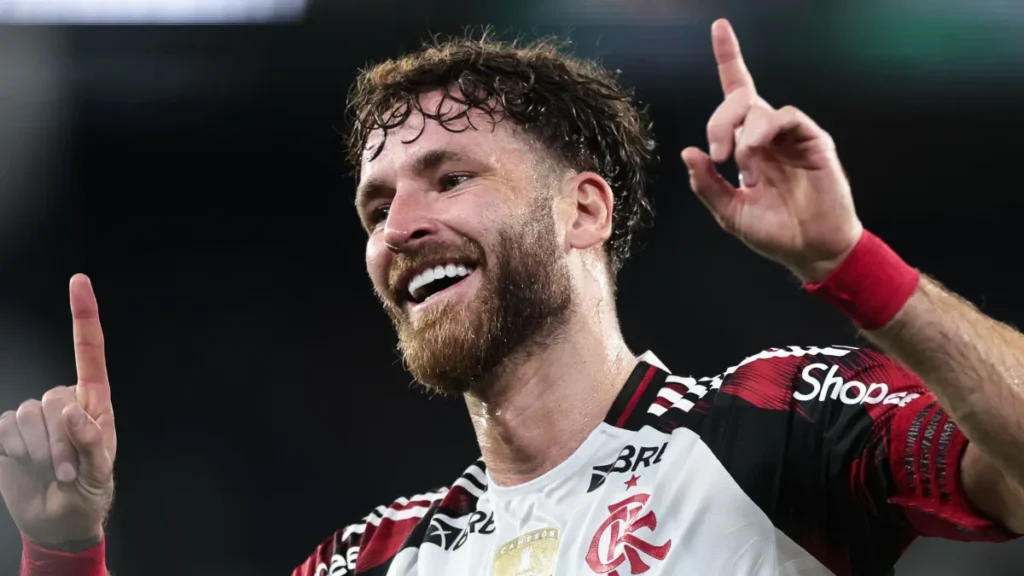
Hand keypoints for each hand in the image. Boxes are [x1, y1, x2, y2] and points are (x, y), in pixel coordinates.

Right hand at [0, 274, 115, 547]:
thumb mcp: (99, 473)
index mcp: (93, 403)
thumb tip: (74, 413)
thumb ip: (90, 444)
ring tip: (52, 473)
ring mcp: (32, 417)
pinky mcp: (6, 434)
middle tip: (68, 472)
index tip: (79, 281)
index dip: (83, 315)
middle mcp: (62, 402)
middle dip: (60, 441)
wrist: (58, 520)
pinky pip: (2, 429)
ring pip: (26, 415)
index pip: (89, 351)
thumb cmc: (88, 493)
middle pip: (52, 400)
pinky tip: (24, 466)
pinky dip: (14, 451)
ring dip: (38, 450)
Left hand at [682, 19, 863, 282]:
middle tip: (717, 156)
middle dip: (719, 121)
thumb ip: (707, 184)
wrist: (810, 251)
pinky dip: (764, 130)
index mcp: (749, 146)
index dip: (729, 59)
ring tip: (743, 167)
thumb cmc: (774, 232)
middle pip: (739, 100)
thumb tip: (688, 152)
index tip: (719, 27)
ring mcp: (792, 136)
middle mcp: (769, 135)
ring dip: (741, 133)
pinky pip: (786, 117)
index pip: (737, 94)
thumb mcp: (729, 212)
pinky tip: (755, 153)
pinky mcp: (813, 140)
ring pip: (759, 108)